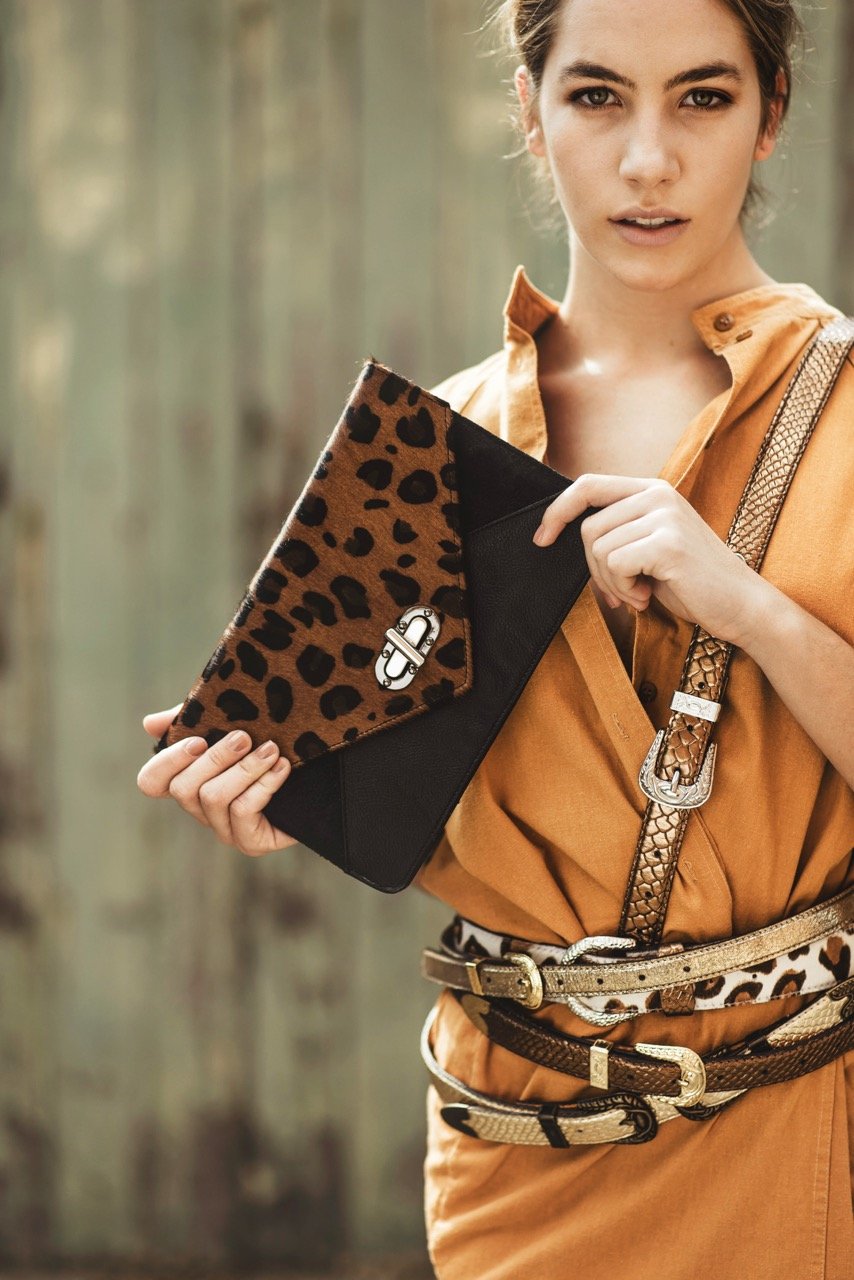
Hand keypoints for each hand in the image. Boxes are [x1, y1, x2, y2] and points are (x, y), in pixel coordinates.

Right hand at [137, 704, 297, 856]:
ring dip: (244, 770)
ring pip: (213, 799)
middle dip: (215, 758)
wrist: (323, 770)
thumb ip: (192, 718)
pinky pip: (244, 813)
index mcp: (189, 779)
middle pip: (184, 789)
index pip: (151, 783)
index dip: (166, 762)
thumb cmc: (268, 741)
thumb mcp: (231, 723)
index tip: (196, 740)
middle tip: (244, 737)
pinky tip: (283, 768)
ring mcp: (225, 829)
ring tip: (271, 750)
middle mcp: (201, 808)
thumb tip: (150, 723)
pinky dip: (264, 786)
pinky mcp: (251, 842)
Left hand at [532, 474, 761, 645]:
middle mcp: (658, 494)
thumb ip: (619, 533)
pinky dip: (623, 589)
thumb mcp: (651, 548)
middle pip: (588, 528)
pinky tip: (647, 597)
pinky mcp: (667, 542)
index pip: (589, 484)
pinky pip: (614, 565)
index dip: (558, 509)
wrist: (742, 605)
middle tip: (622, 591)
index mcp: (653, 491)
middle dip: (594, 570)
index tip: (541, 538)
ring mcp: (664, 515)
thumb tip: (560, 535)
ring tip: (640, 593)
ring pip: (598, 549)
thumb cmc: (693, 583)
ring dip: (612, 583)